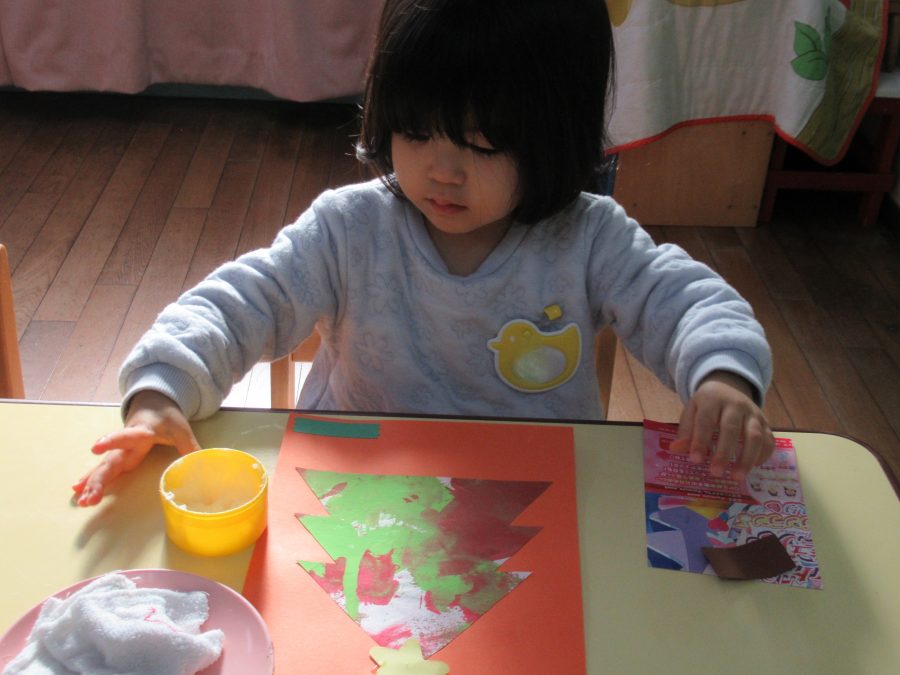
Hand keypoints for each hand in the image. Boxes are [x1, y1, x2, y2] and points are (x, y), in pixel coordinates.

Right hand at [72, 391, 200, 506]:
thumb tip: (202, 464)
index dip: (114, 441)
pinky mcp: (118, 454)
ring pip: (105, 466)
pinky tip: (78, 491)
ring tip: (82, 500)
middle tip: (90, 497)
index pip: (128, 436)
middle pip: (112, 460)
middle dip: (99, 478)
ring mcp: (120, 449)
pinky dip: (91, 479)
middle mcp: (126, 441)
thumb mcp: (181, 428)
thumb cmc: (166, 416)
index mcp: (142, 431)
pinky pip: (104, 468)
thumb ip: (190, 446)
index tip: (95, 448)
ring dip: (93, 483)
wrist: (153, 403)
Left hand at [670, 370, 773, 481]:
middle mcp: (736, 404)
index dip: (700, 440)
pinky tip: (752, 467)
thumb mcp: (692, 411)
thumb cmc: (706, 405)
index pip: (706, 420)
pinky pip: (769, 440)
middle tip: (715, 473)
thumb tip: (675, 450)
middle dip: (724, 452)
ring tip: (736, 477)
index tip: (695, 460)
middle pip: (732, 428)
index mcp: (713, 399)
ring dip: (746, 458)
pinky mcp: (766, 423)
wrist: (728, 388)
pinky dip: (763, 455)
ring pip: (755, 436)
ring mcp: (754, 414)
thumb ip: (685, 430)